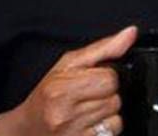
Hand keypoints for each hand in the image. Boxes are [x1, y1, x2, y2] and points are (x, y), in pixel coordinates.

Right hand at [0, 26, 136, 135]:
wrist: (27, 129)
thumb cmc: (47, 94)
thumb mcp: (69, 64)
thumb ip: (103, 48)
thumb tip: (130, 33)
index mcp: (62, 89)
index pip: (110, 79)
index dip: (108, 77)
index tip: (96, 79)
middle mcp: (65, 114)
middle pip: (115, 100)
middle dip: (108, 96)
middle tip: (90, 96)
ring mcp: (73, 135)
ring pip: (116, 120)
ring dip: (108, 114)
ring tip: (89, 111)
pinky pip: (111, 135)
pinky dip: (106, 129)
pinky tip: (90, 125)